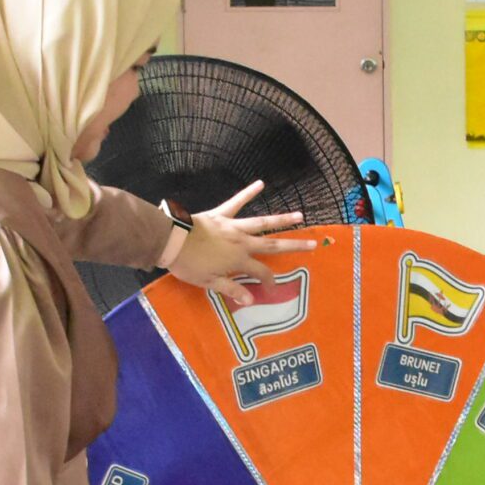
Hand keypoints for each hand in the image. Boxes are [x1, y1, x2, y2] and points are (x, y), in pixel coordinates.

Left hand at [167, 181, 314, 304]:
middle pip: (272, 245)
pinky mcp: (221, 215)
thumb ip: (231, 289)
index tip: (272, 288)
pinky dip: (248, 192)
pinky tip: (260, 183)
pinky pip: (236, 202)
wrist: (171, 241)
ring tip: (299, 216)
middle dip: (294, 246)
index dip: (269, 281)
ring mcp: (233, 226)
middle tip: (313, 243)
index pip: (261, 272)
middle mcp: (242, 242)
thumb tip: (251, 300)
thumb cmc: (188, 265)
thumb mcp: (209, 283)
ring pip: (262, 222)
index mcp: (239, 261)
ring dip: (282, 219)